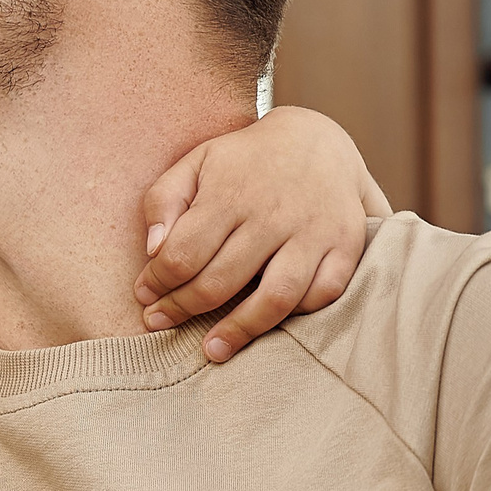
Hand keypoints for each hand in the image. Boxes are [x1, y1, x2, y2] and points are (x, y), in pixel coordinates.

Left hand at [133, 106, 387, 362]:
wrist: (316, 139)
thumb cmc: (243, 161)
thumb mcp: (195, 162)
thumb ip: (163, 201)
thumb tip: (153, 251)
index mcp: (230, 193)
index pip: (183, 254)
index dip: (158, 283)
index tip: (144, 296)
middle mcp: (273, 214)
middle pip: (220, 281)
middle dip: (183, 309)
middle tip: (160, 322)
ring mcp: (313, 232)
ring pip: (275, 298)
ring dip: (240, 330)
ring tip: (212, 351)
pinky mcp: (346, 245)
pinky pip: (322, 294)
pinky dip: (296, 315)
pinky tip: (269, 321)